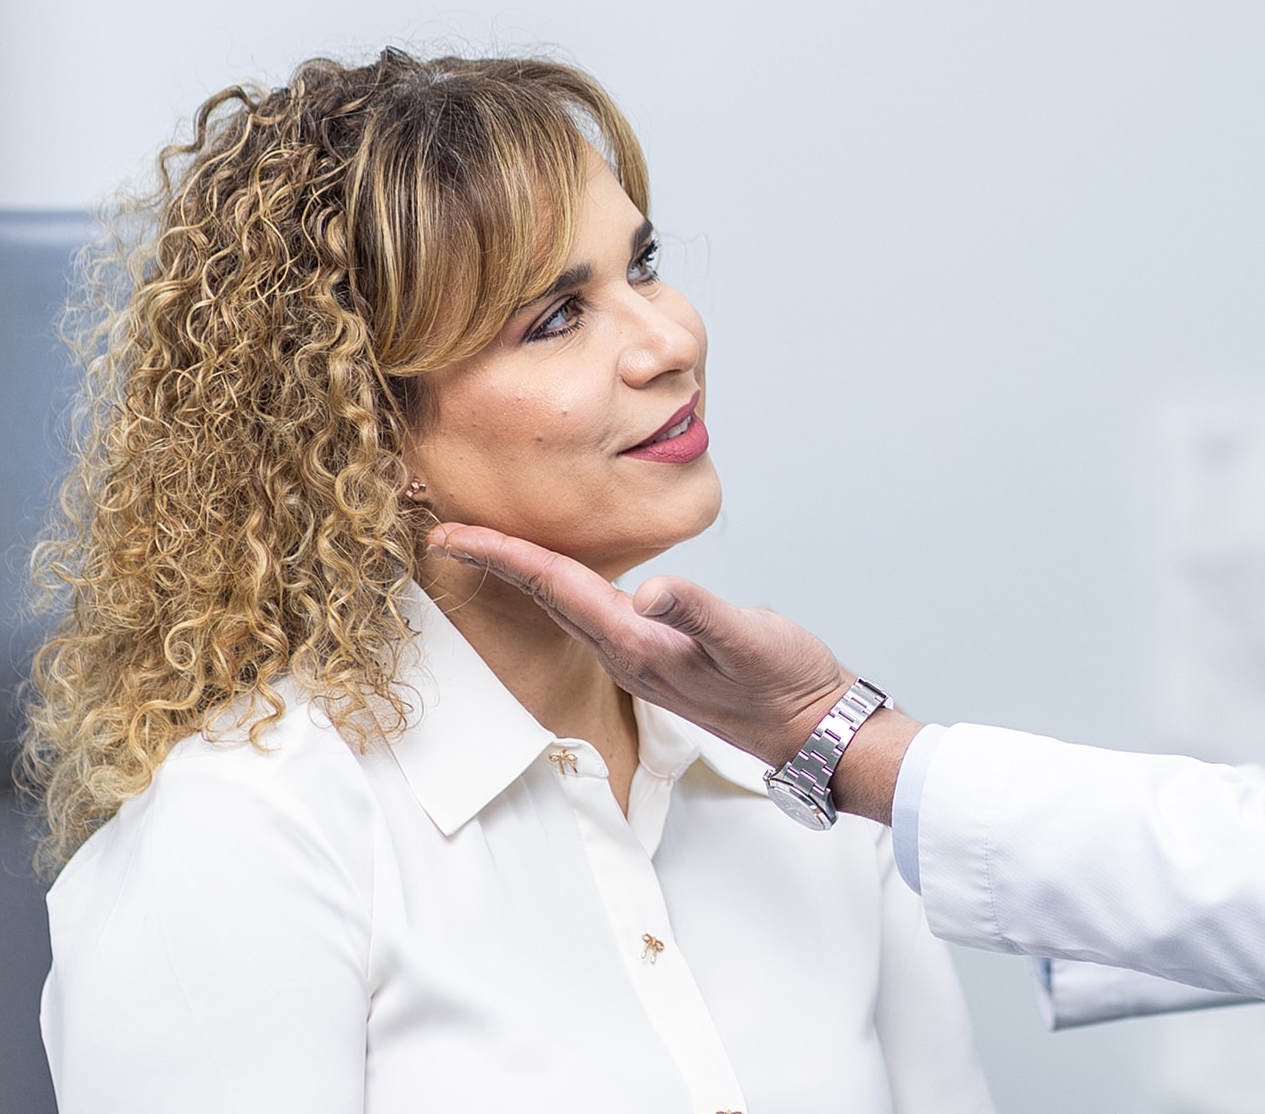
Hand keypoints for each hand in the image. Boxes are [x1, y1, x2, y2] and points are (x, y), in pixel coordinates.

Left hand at [426, 523, 854, 768]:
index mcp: (638, 645)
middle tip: (451, 533)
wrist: (816, 731)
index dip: (502, 556)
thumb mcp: (748, 637)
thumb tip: (650, 590)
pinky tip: (571, 581)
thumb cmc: (788, 683)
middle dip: (498, 564)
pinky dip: (568, 592)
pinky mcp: (661, 662)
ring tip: (495, 551)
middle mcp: (628, 657)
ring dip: (528, 579)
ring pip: (567, 611)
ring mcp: (641, 664)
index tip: (449, 534)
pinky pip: (594, 619)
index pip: (555, 587)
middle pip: (547, 599)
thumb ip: (698, 611)